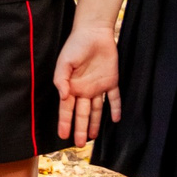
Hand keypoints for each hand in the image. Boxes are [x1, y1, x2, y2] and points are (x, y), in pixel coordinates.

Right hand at [53, 22, 121, 143]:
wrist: (94, 32)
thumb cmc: (75, 46)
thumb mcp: (64, 62)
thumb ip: (61, 79)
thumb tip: (63, 97)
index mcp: (71, 86)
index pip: (67, 109)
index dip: (65, 122)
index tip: (62, 136)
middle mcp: (84, 89)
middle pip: (81, 113)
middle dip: (80, 128)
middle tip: (79, 144)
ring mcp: (98, 86)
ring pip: (96, 109)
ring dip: (94, 123)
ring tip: (93, 137)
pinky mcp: (111, 81)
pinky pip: (114, 98)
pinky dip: (115, 108)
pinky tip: (115, 119)